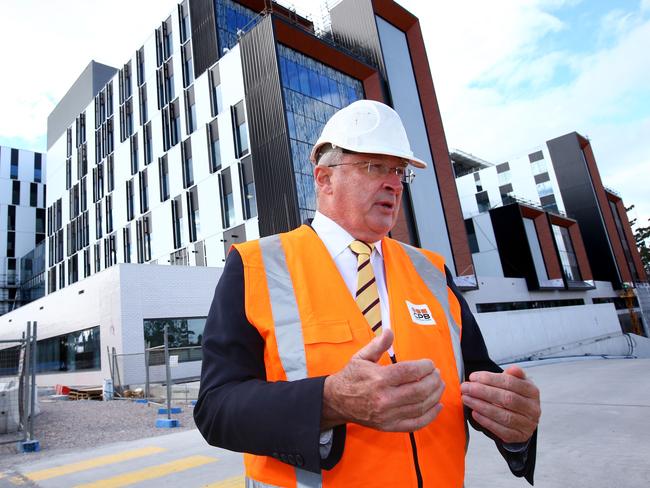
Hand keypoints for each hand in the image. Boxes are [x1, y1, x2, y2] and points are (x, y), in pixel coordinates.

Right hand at [322, 329, 444, 431]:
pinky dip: (430, 416)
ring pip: (420, 406)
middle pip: (419, 390)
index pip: (409, 372)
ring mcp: (388, 415)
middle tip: (437, 374)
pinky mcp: (389, 426)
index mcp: (379, 379)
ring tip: (439, 385)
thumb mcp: (361, 357)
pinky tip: (437, 406)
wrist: (337, 401)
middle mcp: (384, 398)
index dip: (425, 367)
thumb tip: (390, 331)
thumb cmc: (351, 377)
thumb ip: (378, 345)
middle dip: (433, 380)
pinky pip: (415, 423)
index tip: (430, 364)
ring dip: (435, 395)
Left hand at [461, 366, 540, 442]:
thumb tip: (512, 369)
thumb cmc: (516, 396)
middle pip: (506, 399)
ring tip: (466, 399)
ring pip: (503, 416)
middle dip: (482, 392)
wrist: (523, 418)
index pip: (510, 383)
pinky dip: (486, 421)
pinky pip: (501, 430)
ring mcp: (527, 425)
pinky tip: (474, 413)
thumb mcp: (517, 383)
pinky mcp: (519, 437)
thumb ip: (513, 375)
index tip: (473, 377)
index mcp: (532, 392)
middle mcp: (533, 409)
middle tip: (465, 387)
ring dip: (481, 406)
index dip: (490, 379)